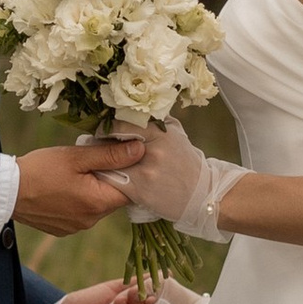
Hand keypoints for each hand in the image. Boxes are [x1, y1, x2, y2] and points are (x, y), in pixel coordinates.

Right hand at [12, 137, 144, 236]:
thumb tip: (140, 150)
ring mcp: (76, 227)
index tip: (122, 157)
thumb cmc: (40, 170)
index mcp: (97, 204)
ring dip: (93, 189)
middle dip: (108, 179)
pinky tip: (63, 187)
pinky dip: (78, 199)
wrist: (4, 192)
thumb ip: (109, 155)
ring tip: (75, 173)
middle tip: (93, 160)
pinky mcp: (63, 229)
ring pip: (96, 205)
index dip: (129, 173)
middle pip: (113, 198)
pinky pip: (80, 213)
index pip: (130, 191)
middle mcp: (90, 221)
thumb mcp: (76, 157)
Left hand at [113, 118, 244, 241]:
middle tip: (100, 144)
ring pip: (111, 162)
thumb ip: (157, 120)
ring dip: (104, 161)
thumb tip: (134, 109)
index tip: (106, 130)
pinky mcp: (140, 191)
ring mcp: (145, 172)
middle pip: (114, 142)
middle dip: (104, 144)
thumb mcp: (176, 133)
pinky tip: (109, 176)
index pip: (123, 122)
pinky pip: (114, 181)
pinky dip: (109, 177)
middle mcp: (152, 150)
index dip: (110, 126)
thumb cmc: (186, 162)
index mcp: (161, 132)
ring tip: (103, 160)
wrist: (202, 195)